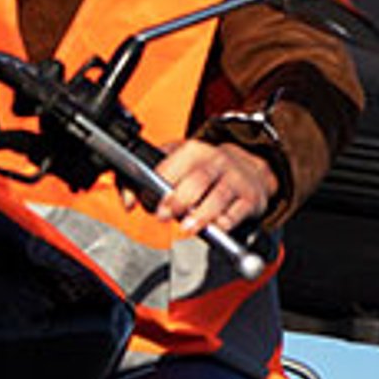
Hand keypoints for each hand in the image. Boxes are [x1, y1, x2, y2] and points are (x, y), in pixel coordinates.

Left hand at [155, 137, 276, 236]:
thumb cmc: (205, 171)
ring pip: (217, 197)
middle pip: (196, 181)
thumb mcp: (177, 164)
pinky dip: (225, 223)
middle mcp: (217, 161)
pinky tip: (215, 228)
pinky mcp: (250, 198)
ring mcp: (235, 180)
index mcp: (194, 150)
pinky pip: (237, 213)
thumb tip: (128, 202)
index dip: (160, 185)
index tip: (152, 201)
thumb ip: (146, 180)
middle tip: (165, 216)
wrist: (249, 170)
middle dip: (178, 200)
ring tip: (187, 227)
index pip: (174, 165)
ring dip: (200, 215)